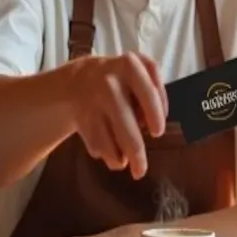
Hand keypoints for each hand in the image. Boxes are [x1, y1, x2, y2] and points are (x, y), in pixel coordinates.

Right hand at [65, 52, 167, 178]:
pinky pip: (97, 145)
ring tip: (126, 159)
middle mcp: (109, 82)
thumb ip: (153, 92)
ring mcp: (92, 100)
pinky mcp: (81, 118)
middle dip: (135, 152)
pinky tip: (111, 148)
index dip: (155, 114)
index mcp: (130, 66)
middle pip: (125, 125)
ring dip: (119, 157)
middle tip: (141, 170)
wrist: (79, 80)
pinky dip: (106, 153)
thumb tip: (153, 129)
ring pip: (108, 141)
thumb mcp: (139, 73)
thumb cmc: (122, 81)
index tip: (157, 133)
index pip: (148, 93)